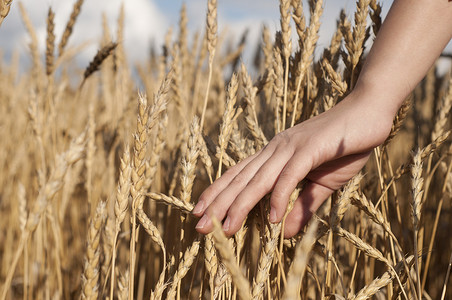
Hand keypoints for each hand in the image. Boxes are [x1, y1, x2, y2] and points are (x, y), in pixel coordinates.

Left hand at [193, 91, 392, 237]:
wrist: (368, 114)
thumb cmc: (344, 147)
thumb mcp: (321, 185)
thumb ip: (301, 207)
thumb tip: (282, 233)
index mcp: (274, 155)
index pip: (238, 175)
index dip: (217, 193)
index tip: (199, 213)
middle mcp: (276, 149)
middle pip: (240, 180)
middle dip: (218, 204)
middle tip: (199, 226)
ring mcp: (291, 147)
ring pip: (258, 180)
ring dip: (239, 205)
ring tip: (224, 229)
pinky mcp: (310, 149)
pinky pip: (290, 176)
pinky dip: (279, 197)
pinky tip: (271, 219)